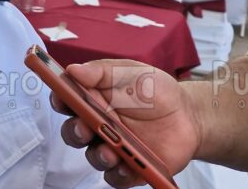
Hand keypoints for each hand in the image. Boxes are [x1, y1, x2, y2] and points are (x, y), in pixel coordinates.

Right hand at [50, 60, 200, 187]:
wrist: (188, 116)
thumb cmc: (156, 90)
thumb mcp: (131, 72)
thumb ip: (101, 72)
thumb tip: (73, 70)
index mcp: (93, 98)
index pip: (66, 99)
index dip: (59, 99)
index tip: (61, 99)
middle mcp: (97, 124)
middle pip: (72, 131)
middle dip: (74, 131)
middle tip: (84, 128)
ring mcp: (111, 146)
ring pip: (91, 156)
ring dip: (96, 155)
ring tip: (109, 151)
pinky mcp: (127, 167)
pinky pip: (114, 177)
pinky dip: (118, 174)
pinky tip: (128, 166)